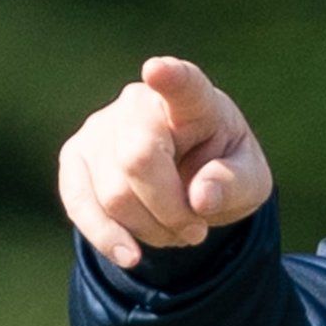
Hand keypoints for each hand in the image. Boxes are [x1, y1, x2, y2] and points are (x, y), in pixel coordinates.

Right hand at [58, 56, 271, 268]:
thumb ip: (234, 184)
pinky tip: (131, 255)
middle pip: (139, 158)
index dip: (171, 78)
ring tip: (176, 231)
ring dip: (150, 229)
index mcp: (195, 101)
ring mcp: (101, 128)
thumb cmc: (224, 172)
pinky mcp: (75, 158)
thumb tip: (201, 197)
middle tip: (196, 229)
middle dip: (170, 209)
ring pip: (113, 193)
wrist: (190, 185)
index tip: (157, 70)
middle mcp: (141, 104)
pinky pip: (78, 202)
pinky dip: (106, 236)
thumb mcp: (249, 182)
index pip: (183, 86)